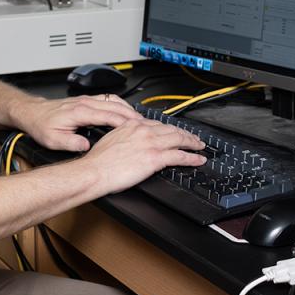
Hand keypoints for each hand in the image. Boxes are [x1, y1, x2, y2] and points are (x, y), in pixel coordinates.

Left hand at [18, 93, 142, 151]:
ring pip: (113, 100)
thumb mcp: (52, 140)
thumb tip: (86, 147)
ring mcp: (87, 100)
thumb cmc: (41, 125)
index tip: (136, 129)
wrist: (32, 112)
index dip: (124, 122)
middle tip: (145, 124)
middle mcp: (85, 103)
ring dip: (128, 108)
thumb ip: (70, 143)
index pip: (108, 116)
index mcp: (79, 112)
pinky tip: (125, 112)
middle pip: (115, 105)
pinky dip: (120, 105)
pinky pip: (108, 99)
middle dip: (132, 114)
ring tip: (140, 119)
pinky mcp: (86, 100)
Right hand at [81, 118, 206, 194]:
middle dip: (185, 134)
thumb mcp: (112, 138)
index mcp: (133, 125)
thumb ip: (126, 136)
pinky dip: (192, 158)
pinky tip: (198, 159)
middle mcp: (144, 131)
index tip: (175, 131)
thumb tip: (132, 140)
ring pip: (179, 140)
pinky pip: (180, 156)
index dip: (170, 128)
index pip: (158, 124)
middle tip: (194, 138)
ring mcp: (151, 144)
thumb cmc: (99, 160)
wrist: (95, 171)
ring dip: (192, 143)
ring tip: (200, 146)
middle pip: (172, 130)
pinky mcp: (155, 158)